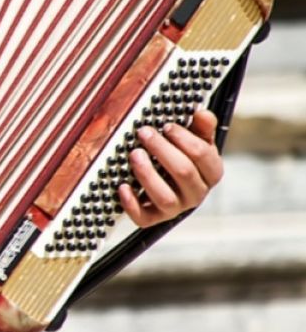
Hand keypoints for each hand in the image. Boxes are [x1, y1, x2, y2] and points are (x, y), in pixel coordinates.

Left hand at [118, 110, 222, 227]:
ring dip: (148, 175)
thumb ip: (201, 127)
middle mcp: (196, 193)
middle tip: (144, 133)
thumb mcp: (196, 140)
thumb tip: (202, 113)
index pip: (203, 156)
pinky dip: (131, 203)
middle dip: (162, 150)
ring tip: (134, 154)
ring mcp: (175, 208)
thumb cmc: (182, 157)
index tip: (167, 126)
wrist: (169, 184)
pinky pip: (143, 218)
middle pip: (183, 172)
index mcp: (210, 173)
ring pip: (165, 197)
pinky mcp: (154, 218)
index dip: (185, 139)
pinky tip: (122, 185)